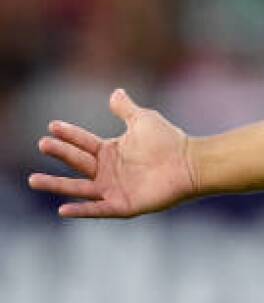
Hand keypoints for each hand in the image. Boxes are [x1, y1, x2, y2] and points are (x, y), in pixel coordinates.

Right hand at [28, 89, 197, 218]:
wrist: (191, 163)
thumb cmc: (169, 141)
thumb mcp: (143, 121)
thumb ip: (126, 109)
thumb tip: (115, 92)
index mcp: (111, 151)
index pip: (83, 142)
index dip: (69, 134)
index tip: (52, 126)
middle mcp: (108, 171)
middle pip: (77, 162)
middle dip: (60, 153)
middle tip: (42, 143)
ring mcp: (113, 189)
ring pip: (79, 188)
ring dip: (57, 185)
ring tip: (33, 180)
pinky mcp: (122, 205)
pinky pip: (97, 209)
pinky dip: (81, 210)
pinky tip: (62, 209)